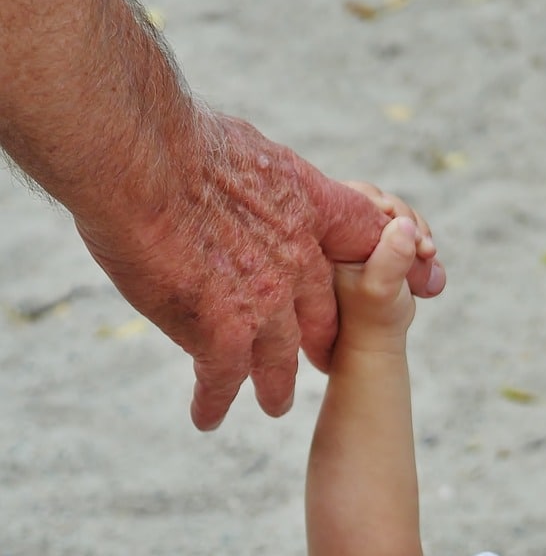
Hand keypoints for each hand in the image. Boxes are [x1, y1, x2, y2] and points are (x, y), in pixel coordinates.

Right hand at [73, 113, 445, 429]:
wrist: (143, 159)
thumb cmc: (180, 138)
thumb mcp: (251, 147)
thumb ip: (265, 179)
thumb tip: (254, 178)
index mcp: (310, 211)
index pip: (359, 240)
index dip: (376, 266)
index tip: (392, 284)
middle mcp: (296, 265)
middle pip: (320, 316)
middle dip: (320, 341)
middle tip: (321, 361)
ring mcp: (263, 304)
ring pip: (277, 360)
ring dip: (274, 385)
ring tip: (275, 403)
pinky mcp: (222, 332)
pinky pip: (222, 379)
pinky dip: (213, 400)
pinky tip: (207, 417)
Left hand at [333, 190, 435, 348]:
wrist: (376, 338)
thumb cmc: (371, 317)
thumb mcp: (381, 289)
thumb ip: (390, 259)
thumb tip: (404, 225)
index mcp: (327, 231)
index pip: (358, 197)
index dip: (390, 209)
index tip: (413, 236)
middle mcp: (341, 227)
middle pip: (383, 202)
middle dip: (409, 224)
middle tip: (426, 250)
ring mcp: (362, 234)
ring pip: (399, 215)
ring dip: (420, 234)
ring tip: (428, 257)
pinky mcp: (380, 242)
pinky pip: (408, 228)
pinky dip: (422, 243)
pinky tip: (427, 261)